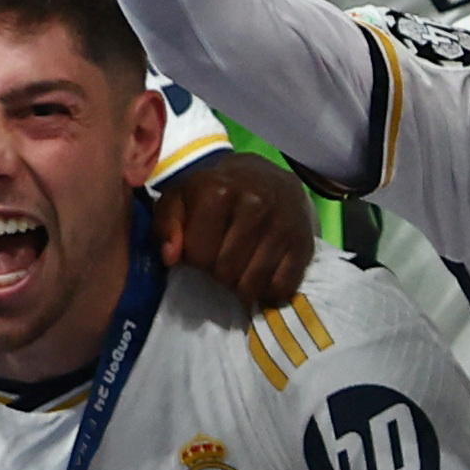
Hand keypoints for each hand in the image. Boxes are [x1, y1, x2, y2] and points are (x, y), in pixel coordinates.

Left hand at [150, 152, 318, 313]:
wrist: (268, 179)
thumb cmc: (216, 193)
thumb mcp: (181, 198)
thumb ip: (165, 225)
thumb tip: (171, 258)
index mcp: (219, 190)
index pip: (198, 254)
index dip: (194, 258)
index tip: (202, 247)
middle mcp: (256, 204)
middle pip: (225, 272)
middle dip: (218, 272)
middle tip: (221, 259)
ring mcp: (284, 225)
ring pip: (252, 284)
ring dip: (241, 285)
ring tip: (239, 269)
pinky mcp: (304, 243)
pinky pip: (281, 287)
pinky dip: (268, 290)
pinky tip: (261, 275)